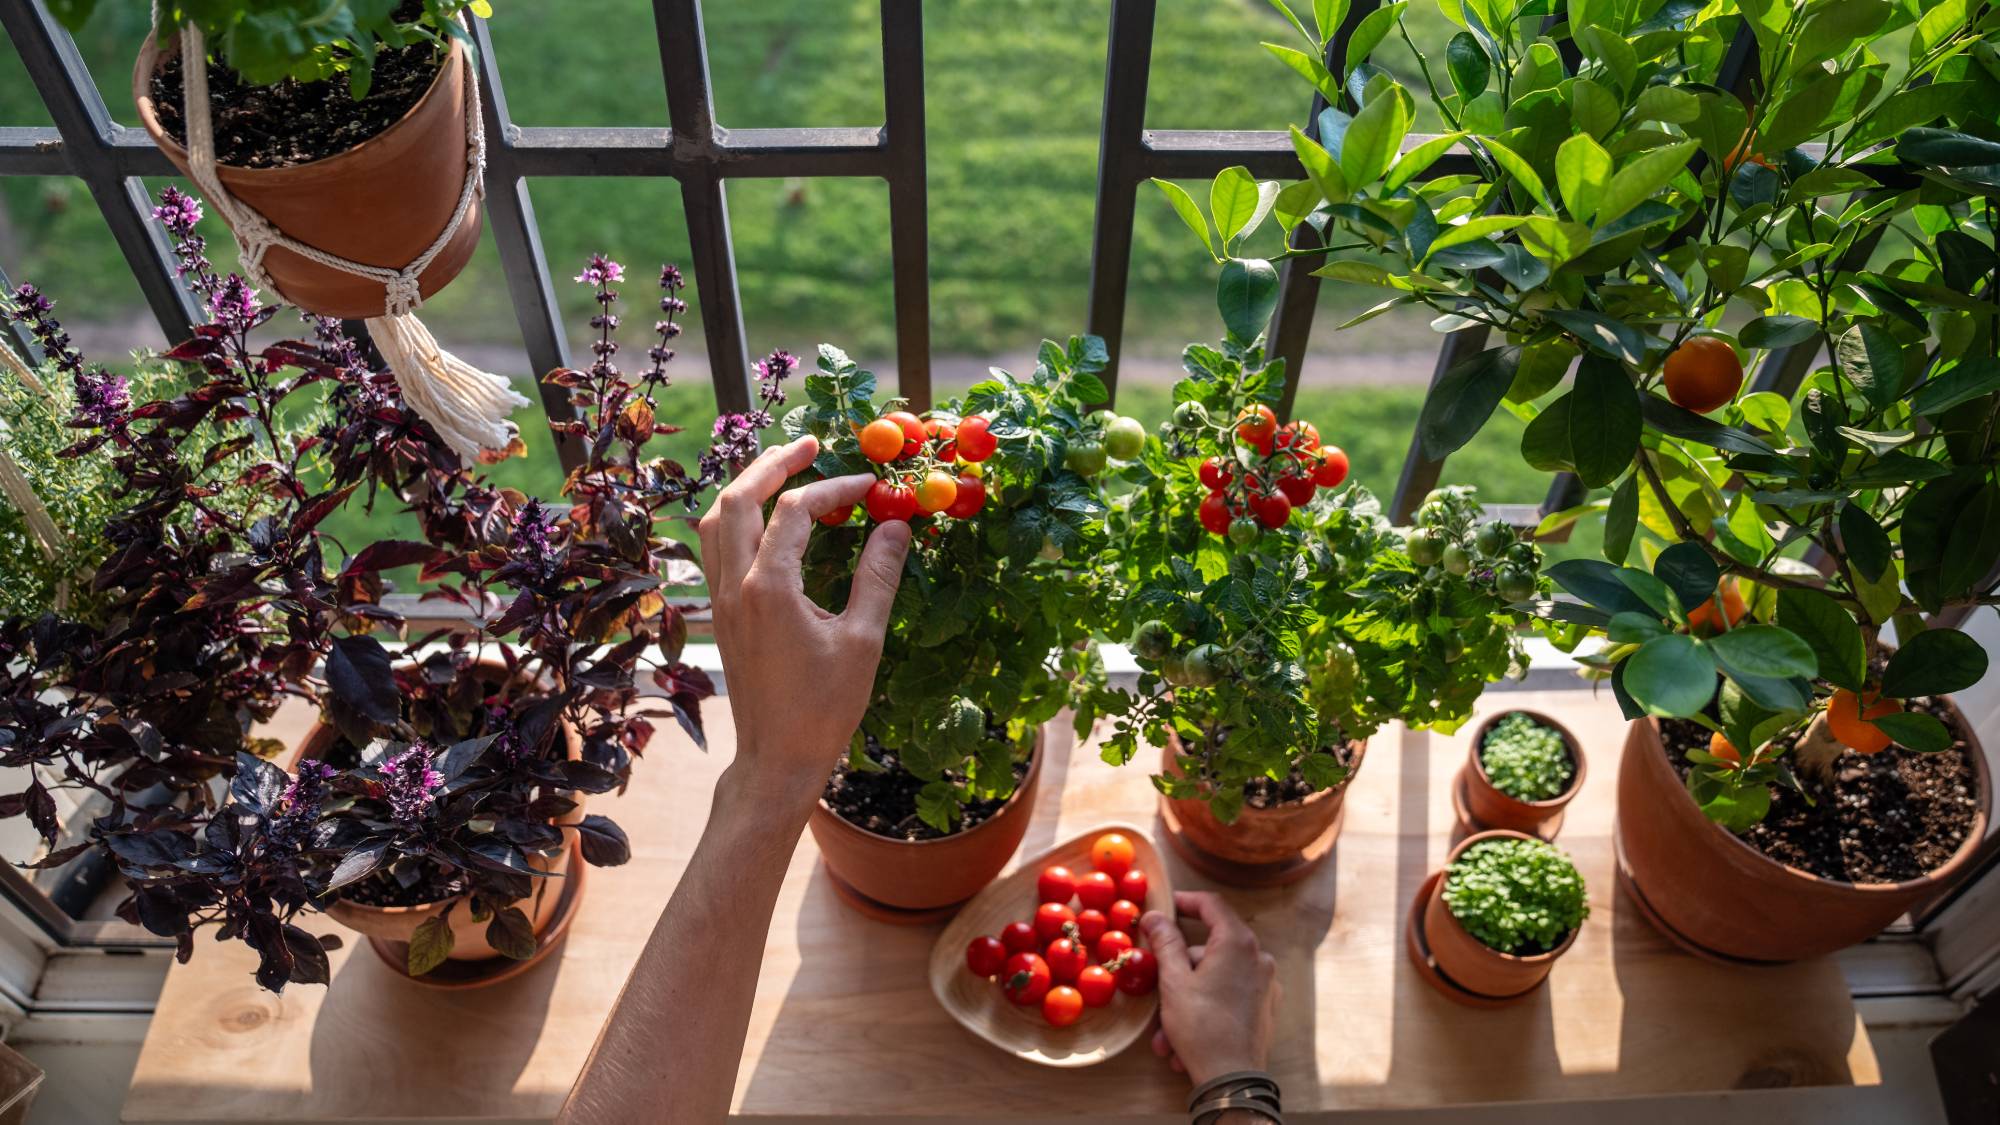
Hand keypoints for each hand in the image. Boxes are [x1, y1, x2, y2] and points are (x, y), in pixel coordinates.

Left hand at [696, 436, 909, 810]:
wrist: (776, 758)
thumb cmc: (824, 707)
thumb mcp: (863, 640)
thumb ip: (878, 576)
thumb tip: (897, 525)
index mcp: (769, 587)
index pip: (796, 509)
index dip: (834, 488)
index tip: (871, 488)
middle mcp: (735, 585)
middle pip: (737, 498)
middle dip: (773, 464)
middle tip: (810, 445)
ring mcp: (721, 599)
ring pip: (716, 520)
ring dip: (748, 487)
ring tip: (783, 470)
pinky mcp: (721, 614)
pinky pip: (715, 548)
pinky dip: (736, 520)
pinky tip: (764, 522)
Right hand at [1141, 890, 1277, 1085]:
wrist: (1233, 1079)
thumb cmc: (1202, 1026)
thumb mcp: (1174, 981)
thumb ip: (1166, 943)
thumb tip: (1154, 916)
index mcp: (1238, 943)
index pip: (1211, 905)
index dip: (1185, 901)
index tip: (1164, 908)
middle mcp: (1258, 957)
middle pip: (1209, 949)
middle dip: (1177, 973)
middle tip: (1154, 989)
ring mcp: (1266, 983)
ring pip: (1215, 979)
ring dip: (1186, 1000)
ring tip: (1165, 1035)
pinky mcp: (1265, 1006)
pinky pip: (1228, 996)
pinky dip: (1205, 1009)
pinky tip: (1184, 1040)